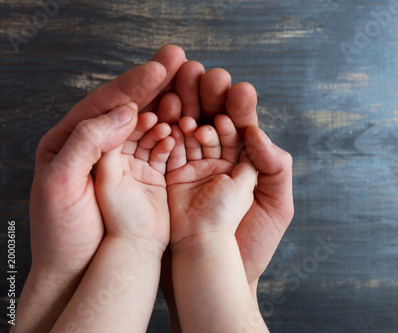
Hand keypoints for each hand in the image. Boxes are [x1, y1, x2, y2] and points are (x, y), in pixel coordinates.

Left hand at [15, 45, 185, 332]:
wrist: (85, 270)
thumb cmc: (64, 231)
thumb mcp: (61, 182)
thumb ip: (88, 141)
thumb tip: (125, 110)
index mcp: (69, 141)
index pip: (104, 103)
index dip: (133, 83)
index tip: (160, 67)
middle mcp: (98, 146)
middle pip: (130, 106)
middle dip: (156, 83)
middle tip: (181, 60)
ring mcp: (125, 161)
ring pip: (150, 124)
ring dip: (170, 106)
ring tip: (191, 88)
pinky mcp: (147, 177)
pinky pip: (163, 149)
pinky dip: (176, 135)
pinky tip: (188, 125)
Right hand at [159, 63, 293, 320]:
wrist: (217, 277)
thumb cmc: (252, 245)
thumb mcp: (277, 205)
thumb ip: (274, 166)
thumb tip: (256, 132)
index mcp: (247, 161)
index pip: (243, 125)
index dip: (239, 105)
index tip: (238, 90)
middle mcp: (219, 158)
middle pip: (212, 117)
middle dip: (207, 94)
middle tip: (202, 73)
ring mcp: (192, 165)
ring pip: (187, 127)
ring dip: (183, 104)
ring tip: (180, 86)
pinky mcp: (168, 177)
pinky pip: (166, 148)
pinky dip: (165, 130)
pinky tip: (165, 115)